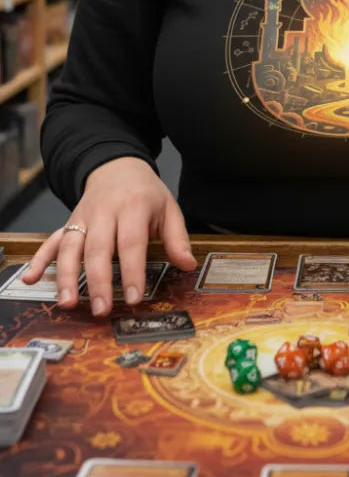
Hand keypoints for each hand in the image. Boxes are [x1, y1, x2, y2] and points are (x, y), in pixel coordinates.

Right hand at [20, 157, 197, 314]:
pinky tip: (31, 278)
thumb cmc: (145, 193)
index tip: (134, 298)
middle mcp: (104, 212)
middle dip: (98, 281)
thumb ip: (177, 238)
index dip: (132, 271)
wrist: (118, 166)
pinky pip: (51, 240)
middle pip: (98, 248)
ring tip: (69, 303)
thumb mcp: (168, 208)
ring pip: (71, 247)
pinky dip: (40, 259)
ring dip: (67, 276)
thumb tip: (188, 264)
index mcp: (133, 207)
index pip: (131, 242)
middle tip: (102, 310)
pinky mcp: (69, 223)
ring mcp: (83, 217)